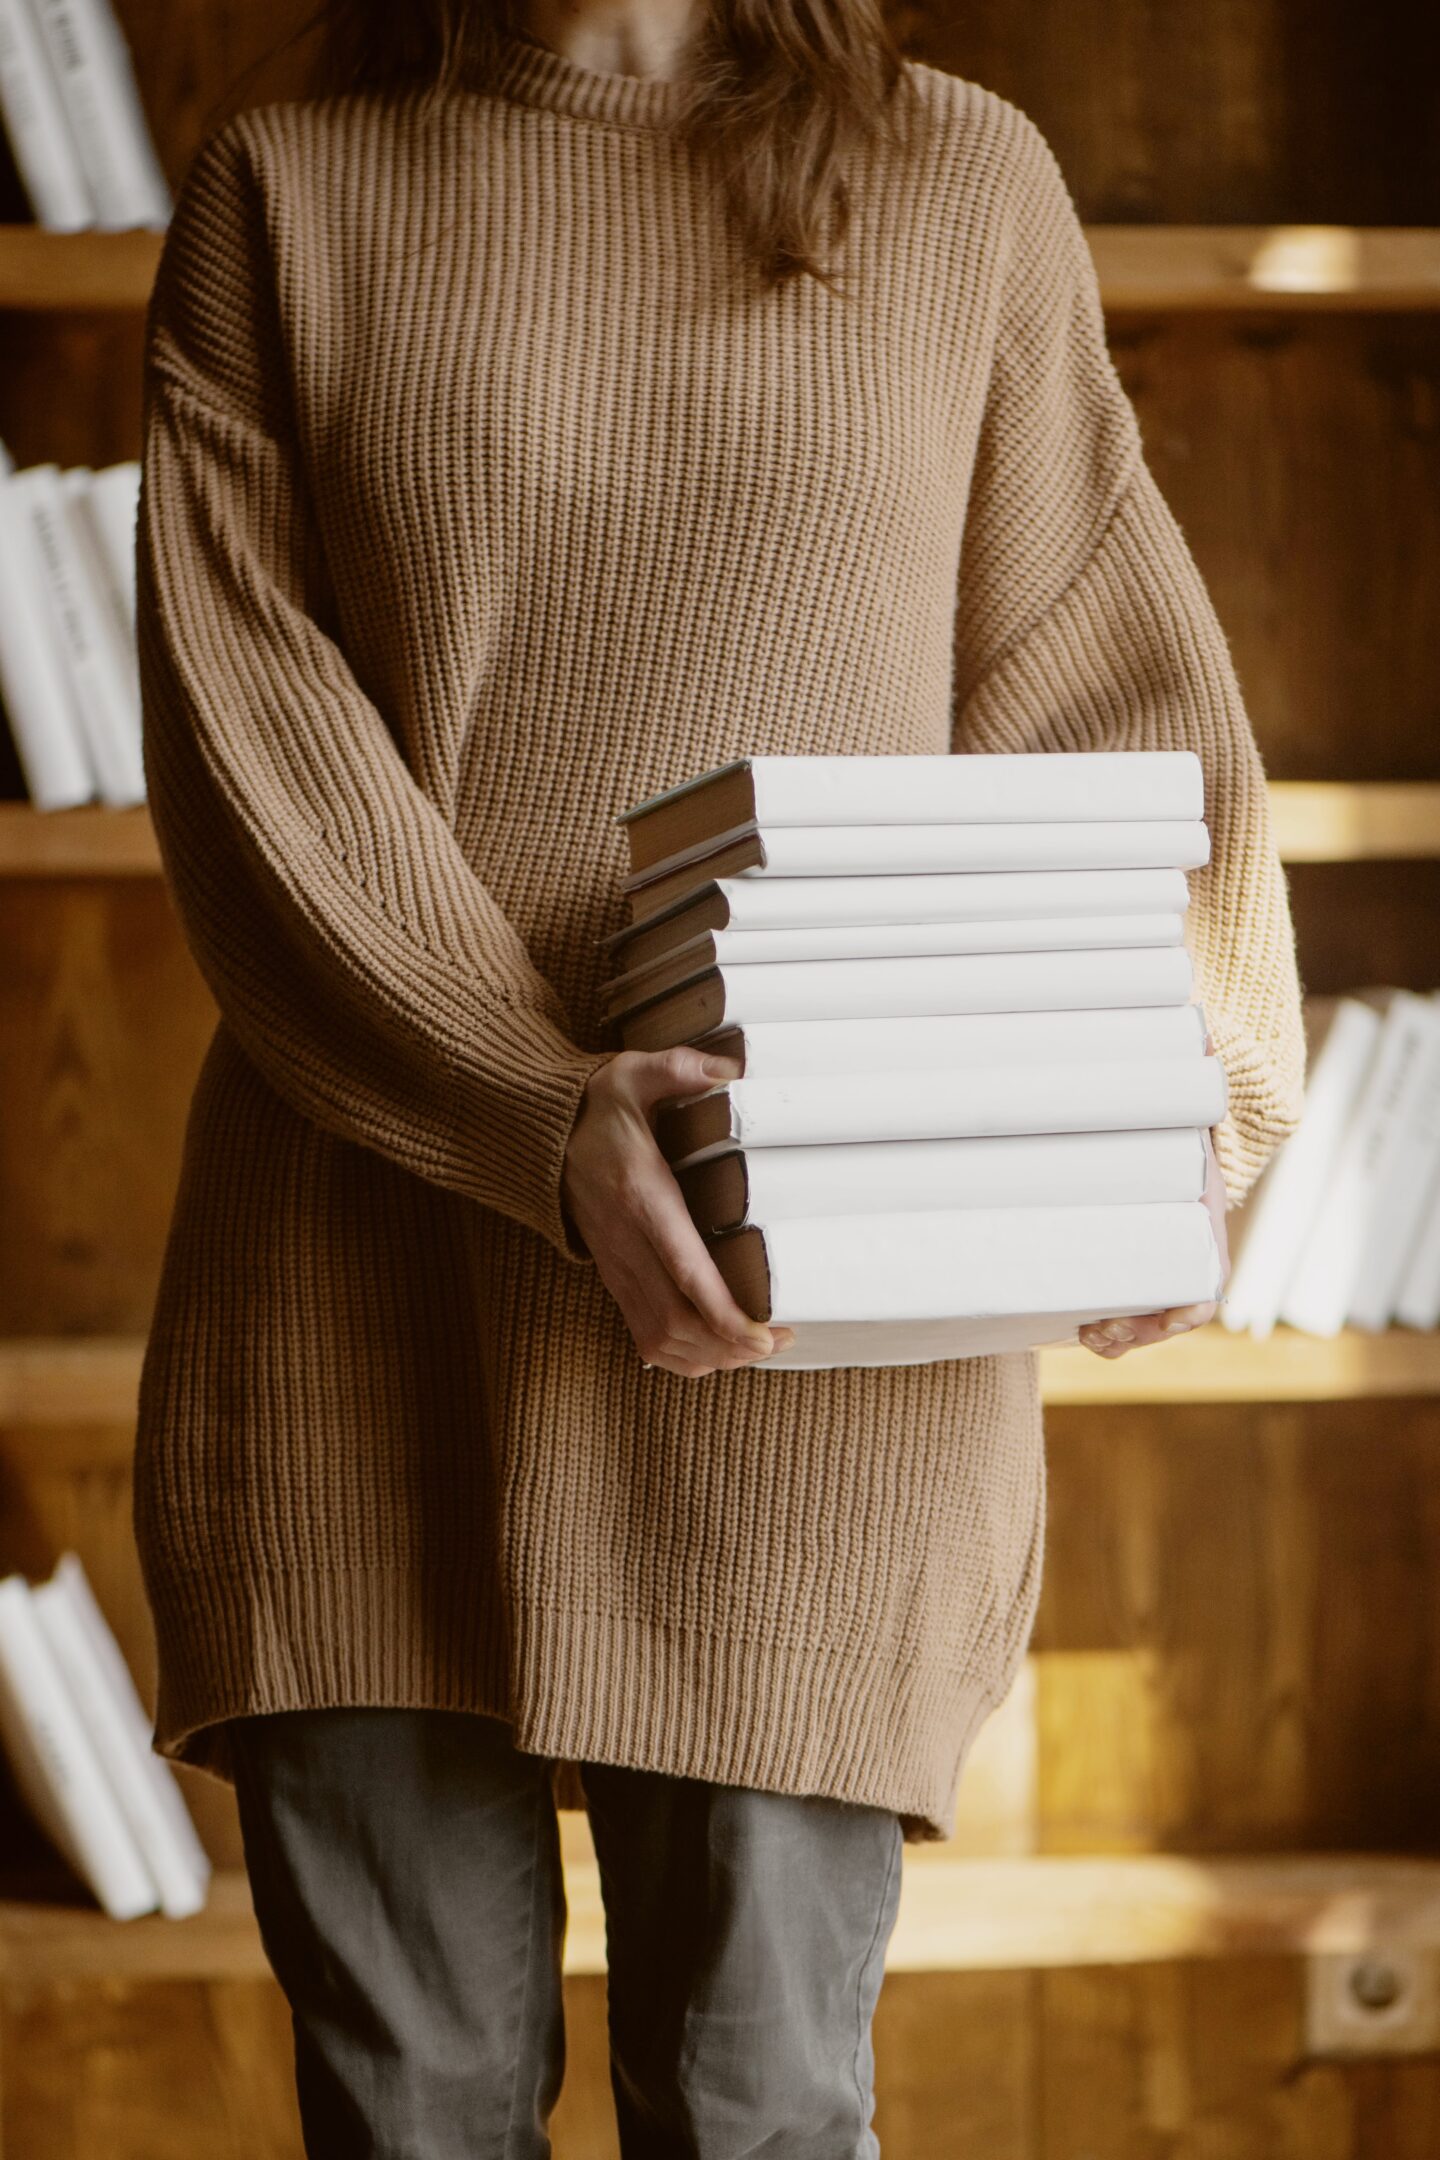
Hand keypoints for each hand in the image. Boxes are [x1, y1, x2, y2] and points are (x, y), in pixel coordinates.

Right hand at [561, 1046, 797, 1376]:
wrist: (536, 1134)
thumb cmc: (593, 1106)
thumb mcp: (632, 1073)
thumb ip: (678, 1068)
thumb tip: (731, 1070)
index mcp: (641, 1199)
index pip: (684, 1272)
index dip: (725, 1314)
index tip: (765, 1333)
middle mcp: (627, 1244)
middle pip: (678, 1323)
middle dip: (731, 1345)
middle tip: (780, 1337)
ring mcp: (617, 1267)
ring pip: (661, 1340)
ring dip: (711, 1355)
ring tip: (757, 1345)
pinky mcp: (613, 1277)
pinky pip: (645, 1338)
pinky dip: (683, 1356)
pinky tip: (715, 1349)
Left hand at [1078, 1123, 1230, 1357]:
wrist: (1171, 1155)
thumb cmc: (1183, 1159)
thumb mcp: (1193, 1164)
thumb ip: (1186, 1175)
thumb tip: (1164, 1159)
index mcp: (1206, 1258)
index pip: (1202, 1301)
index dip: (1186, 1316)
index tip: (1168, 1321)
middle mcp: (1185, 1279)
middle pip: (1165, 1327)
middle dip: (1134, 1335)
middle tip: (1101, 1329)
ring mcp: (1158, 1285)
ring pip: (1142, 1331)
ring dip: (1117, 1341)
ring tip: (1089, 1334)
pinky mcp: (1132, 1284)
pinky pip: (1124, 1319)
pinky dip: (1108, 1333)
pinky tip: (1085, 1329)